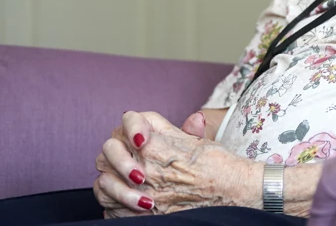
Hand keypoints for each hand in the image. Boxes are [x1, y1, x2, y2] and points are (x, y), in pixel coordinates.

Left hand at [94, 111, 261, 216]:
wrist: (232, 193)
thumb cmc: (218, 164)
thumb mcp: (195, 138)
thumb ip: (175, 128)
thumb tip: (176, 121)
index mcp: (155, 145)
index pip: (124, 127)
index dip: (130, 128)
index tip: (140, 137)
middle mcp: (144, 169)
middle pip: (106, 154)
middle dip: (114, 156)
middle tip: (130, 160)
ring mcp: (140, 194)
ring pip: (103, 184)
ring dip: (110, 182)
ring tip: (126, 183)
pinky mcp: (140, 216)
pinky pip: (110, 210)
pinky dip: (114, 206)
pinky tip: (127, 203)